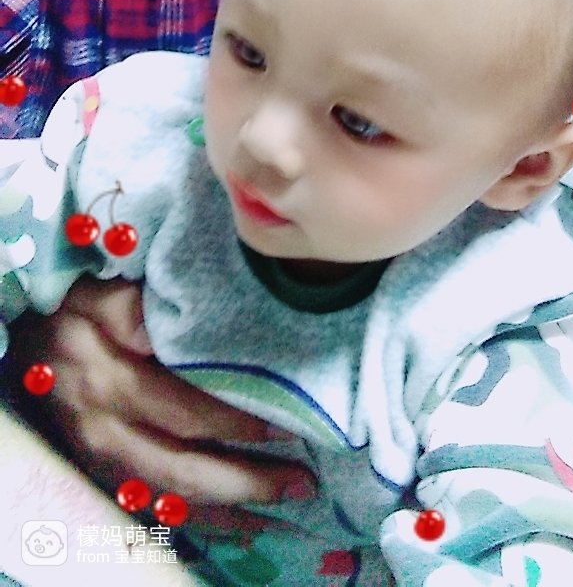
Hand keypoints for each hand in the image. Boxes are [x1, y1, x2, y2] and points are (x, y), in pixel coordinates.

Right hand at [8, 277, 315, 531]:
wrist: (28, 342)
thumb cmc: (75, 307)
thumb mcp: (100, 291)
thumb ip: (137, 306)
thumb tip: (186, 325)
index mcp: (108, 381)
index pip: (182, 410)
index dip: (234, 422)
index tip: (286, 422)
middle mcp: (105, 430)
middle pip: (181, 467)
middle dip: (244, 480)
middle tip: (301, 482)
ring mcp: (102, 459)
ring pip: (171, 497)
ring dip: (230, 508)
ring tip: (284, 505)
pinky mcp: (102, 474)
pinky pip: (154, 509)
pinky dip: (200, 520)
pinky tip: (243, 524)